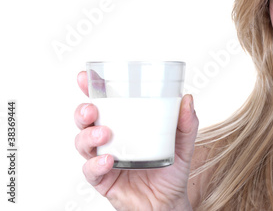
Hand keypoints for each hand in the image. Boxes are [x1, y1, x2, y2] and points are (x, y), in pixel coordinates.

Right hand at [74, 71, 197, 210]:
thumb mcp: (183, 143)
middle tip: (92, 109)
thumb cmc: (172, 170)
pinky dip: (96, 163)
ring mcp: (104, 158)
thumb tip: (187, 99)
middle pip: (85, 120)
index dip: (91, 89)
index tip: (86, 77)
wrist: (169, 202)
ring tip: (104, 133)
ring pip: (82, 142)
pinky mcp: (103, 180)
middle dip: (83, 111)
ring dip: (88, 135)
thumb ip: (186, 122)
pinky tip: (108, 159)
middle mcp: (110, 139)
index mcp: (125, 124)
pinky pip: (91, 170)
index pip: (104, 103)